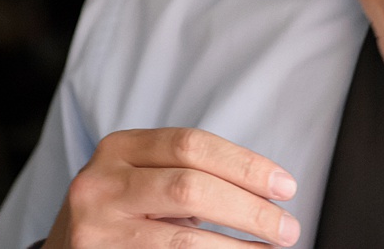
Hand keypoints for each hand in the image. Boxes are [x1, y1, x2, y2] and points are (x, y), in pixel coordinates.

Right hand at [44, 127, 299, 247]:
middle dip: (249, 210)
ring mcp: (97, 229)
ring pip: (183, 240)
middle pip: (191, 187)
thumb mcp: (142, 179)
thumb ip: (190, 173)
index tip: (285, 185)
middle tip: (287, 228)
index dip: (245, 164)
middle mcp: (101, 184)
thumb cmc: (122, 213)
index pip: (191, 144)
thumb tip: (268, 193)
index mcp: (119, 148)